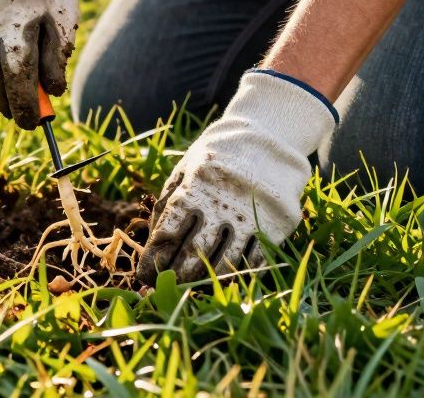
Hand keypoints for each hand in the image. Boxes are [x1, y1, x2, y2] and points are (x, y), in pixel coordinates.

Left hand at [137, 70, 336, 283]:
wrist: (270, 137)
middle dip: (176, 274)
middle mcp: (224, 202)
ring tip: (190, 286)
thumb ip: (169, 200)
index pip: (169, 232)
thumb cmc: (218, 156)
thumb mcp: (187, 167)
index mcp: (196, 186)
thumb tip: (153, 240)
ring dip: (205, 278)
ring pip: (225, 260)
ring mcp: (253, 214)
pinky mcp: (278, 223)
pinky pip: (256, 258)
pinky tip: (223, 279)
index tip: (144, 274)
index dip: (154, 258)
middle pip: (195, 251)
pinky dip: (238, 273)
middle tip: (165, 286)